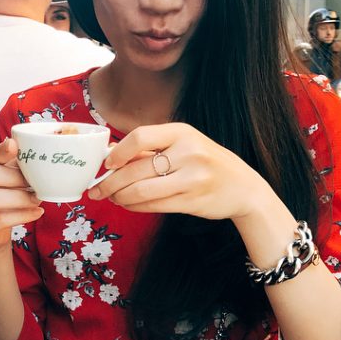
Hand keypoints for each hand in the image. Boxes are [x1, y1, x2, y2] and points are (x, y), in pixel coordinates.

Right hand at [0, 138, 42, 251]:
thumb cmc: (0, 197)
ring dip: (18, 197)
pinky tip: (36, 212)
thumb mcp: (4, 177)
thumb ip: (14, 163)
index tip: (14, 146)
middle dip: (11, 177)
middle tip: (33, 182)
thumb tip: (32, 151)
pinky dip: (21, 215)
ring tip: (36, 198)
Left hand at [87, 123, 274, 219]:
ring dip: (119, 197)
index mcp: (182, 132)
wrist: (244, 188)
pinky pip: (153, 205)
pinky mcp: (192, 201)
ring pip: (141, 191)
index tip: (106, 164)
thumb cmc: (207, 163)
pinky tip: (127, 204)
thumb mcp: (185, 145)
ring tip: (111, 198)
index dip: (117, 153)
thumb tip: (111, 156)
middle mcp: (188, 153)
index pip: (140, 137)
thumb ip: (152, 149)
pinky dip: (134, 206)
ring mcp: (192, 178)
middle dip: (109, 182)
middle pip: (135, 169)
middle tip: (96, 190)